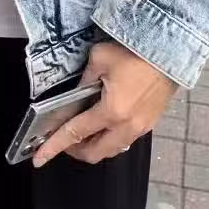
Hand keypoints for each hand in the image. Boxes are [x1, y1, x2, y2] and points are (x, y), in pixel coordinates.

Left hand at [33, 41, 175, 167]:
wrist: (169, 51)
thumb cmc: (135, 51)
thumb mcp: (99, 59)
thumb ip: (83, 81)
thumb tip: (73, 96)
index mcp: (112, 110)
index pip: (75, 133)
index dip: (54, 146)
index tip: (39, 157)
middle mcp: (126, 125)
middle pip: (93, 152)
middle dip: (73, 150)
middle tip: (62, 138)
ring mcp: (140, 128)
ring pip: (110, 150)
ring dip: (92, 146)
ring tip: (81, 131)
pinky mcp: (149, 124)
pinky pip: (124, 141)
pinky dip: (109, 139)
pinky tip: (103, 124)